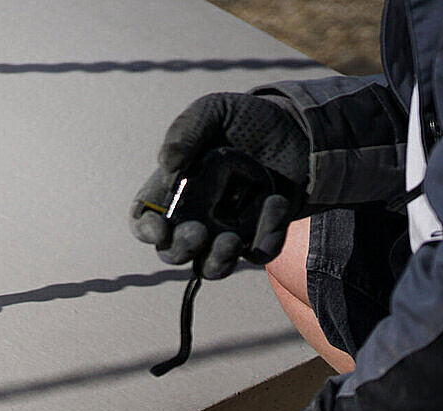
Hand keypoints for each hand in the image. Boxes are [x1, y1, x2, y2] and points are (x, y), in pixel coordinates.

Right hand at [130, 92, 310, 278]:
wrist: (297, 126)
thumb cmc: (245, 119)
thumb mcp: (213, 111)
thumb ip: (186, 130)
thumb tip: (166, 164)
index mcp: (172, 192)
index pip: (145, 220)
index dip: (146, 229)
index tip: (159, 228)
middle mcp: (195, 218)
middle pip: (173, 252)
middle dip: (180, 249)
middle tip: (198, 233)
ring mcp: (227, 231)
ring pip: (211, 267)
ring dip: (217, 261)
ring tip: (232, 241)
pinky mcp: (261, 236)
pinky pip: (258, 252)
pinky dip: (266, 237)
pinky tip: (276, 203)